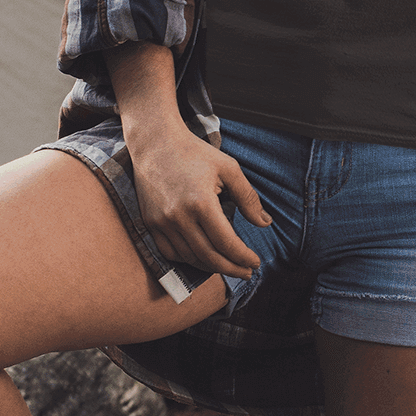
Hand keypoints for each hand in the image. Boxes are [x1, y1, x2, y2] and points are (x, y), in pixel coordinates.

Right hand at [129, 128, 271, 279]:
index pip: (226, 242)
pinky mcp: (150, 224)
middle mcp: (178, 216)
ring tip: (228, 266)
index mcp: (201, 202)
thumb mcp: (229, 168)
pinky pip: (170, 253)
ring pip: (190, 258)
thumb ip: (248, 197)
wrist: (155, 143)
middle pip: (209, 256)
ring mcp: (161, 222)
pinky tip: (203, 258)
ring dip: (212, 267)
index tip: (255, 262)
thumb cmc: (195, 153)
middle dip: (231, 268)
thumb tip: (265, 223)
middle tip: (247, 272)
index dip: (243, 257)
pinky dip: (188, 260)